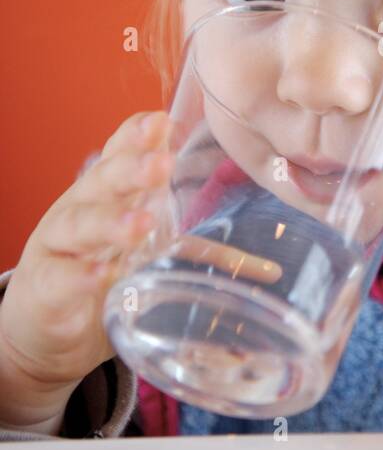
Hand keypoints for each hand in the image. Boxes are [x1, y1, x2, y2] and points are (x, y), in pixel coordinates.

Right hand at [0, 110, 175, 428]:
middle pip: (103, 182)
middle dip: (131, 169)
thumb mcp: (148, 254)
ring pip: (81, 225)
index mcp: (107, 194)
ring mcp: (59, 248)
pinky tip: (102, 275)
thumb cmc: (103, 276)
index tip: (162, 121)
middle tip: (161, 165)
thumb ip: (197, 249)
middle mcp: (80, 210)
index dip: (137, 135)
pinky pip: (62, 279)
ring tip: (141, 224)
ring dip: (111, 223)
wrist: (47, 328)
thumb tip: (268, 268)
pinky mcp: (46, 288)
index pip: (119, 153)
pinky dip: (82, 276)